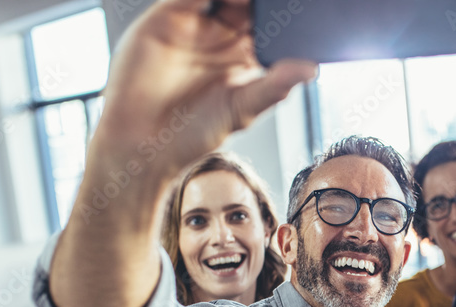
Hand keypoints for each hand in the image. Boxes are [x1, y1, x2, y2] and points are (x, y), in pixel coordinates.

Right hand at [91, 0, 316, 179]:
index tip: (305, 3)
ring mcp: (194, 22)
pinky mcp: (166, 16)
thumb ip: (275, 86)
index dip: (283, 9)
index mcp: (245, 53)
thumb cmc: (193, 134)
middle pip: (248, 0)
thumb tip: (311, 69)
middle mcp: (221, 34)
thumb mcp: (242, 109)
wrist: (144, 143)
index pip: (270, 19)